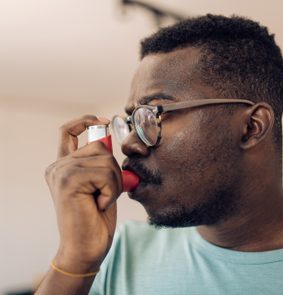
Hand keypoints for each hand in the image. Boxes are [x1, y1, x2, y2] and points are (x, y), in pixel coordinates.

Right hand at [45, 115, 121, 271]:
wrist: (85, 248)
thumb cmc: (95, 218)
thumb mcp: (100, 185)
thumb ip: (100, 163)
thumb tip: (109, 140)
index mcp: (64, 165)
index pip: (68, 131)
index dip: (86, 121)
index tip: (103, 121)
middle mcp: (59, 166)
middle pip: (100, 146)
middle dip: (114, 169)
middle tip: (108, 193)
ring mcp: (62, 171)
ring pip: (106, 160)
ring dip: (114, 182)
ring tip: (102, 200)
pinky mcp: (69, 180)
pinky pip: (106, 173)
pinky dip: (111, 190)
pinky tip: (99, 205)